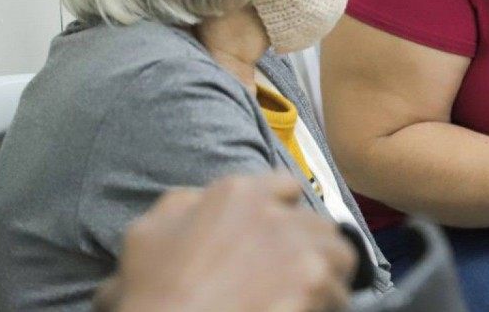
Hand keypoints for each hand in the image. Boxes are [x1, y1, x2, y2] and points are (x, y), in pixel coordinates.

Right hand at [96, 174, 356, 311]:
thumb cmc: (149, 295)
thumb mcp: (147, 234)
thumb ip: (183, 207)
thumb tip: (200, 201)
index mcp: (237, 194)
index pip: (286, 189)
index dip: (283, 216)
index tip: (277, 242)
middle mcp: (275, 212)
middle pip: (317, 224)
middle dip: (309, 248)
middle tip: (292, 278)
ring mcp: (299, 248)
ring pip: (339, 255)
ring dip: (328, 277)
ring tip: (308, 299)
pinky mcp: (314, 284)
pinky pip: (341, 295)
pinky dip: (328, 307)